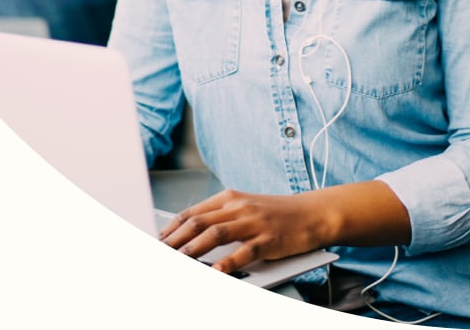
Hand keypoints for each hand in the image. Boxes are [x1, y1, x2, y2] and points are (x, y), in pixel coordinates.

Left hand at [158, 188, 320, 274]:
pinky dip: (228, 262)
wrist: (312, 212)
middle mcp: (238, 206)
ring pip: (215, 233)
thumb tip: (191, 234)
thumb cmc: (276, 214)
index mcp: (229, 198)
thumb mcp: (245, 209)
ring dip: (192, 248)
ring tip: (177, 261)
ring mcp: (253, 222)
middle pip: (198, 222)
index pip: (191, 212)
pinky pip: (244, 251)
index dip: (171, 228)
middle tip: (159, 253)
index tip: (157, 241)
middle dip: (175, 240)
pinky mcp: (268, 238)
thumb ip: (220, 218)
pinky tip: (216, 271)